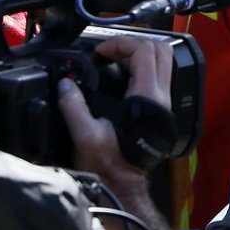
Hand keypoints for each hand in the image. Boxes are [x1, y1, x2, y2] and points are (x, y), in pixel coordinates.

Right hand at [58, 36, 173, 229]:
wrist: (125, 185)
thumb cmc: (110, 165)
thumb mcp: (85, 136)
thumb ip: (73, 107)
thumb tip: (65, 84)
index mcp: (147, 97)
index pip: (144, 51)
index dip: (120, 44)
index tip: (99, 52)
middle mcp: (161, 96)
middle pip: (159, 50)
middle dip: (132, 44)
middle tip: (108, 53)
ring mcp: (164, 102)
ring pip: (162, 62)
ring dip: (139, 55)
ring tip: (112, 61)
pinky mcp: (160, 109)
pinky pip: (158, 76)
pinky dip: (142, 68)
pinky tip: (120, 76)